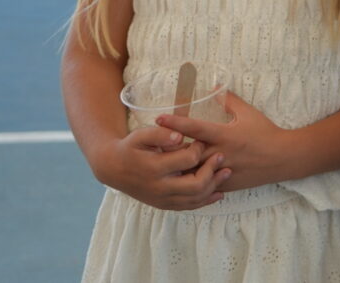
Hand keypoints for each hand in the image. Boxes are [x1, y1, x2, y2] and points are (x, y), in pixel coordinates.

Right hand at [94, 123, 229, 210]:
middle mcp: (159, 188)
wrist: (113, 169)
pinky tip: (218, 193)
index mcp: (154, 168)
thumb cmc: (130, 148)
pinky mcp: (164, 205)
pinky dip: (205, 200)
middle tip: (221, 156)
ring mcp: (162, 199)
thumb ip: (160, 134)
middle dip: (212, 170)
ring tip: (226, 172)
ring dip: (214, 186)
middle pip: (195, 185)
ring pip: (195, 199)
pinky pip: (189, 206)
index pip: (187, 160)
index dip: (199, 149)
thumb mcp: (140, 135)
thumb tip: (180, 136)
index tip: (201, 140)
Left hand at [157, 93, 295, 191]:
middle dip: (169, 150)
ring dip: (177, 168)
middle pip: (187, 153)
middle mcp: (220, 153)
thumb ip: (230, 101)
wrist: (282, 158)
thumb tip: (215, 87)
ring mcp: (222, 170)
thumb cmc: (265, 132)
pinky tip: (179, 179)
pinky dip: (191, 181)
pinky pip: (203, 185)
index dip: (176, 122)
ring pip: (192, 172)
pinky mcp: (225, 183)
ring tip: (159, 165)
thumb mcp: (249, 113)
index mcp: (224, 135)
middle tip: (152, 146)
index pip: (195, 127)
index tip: (159, 118)